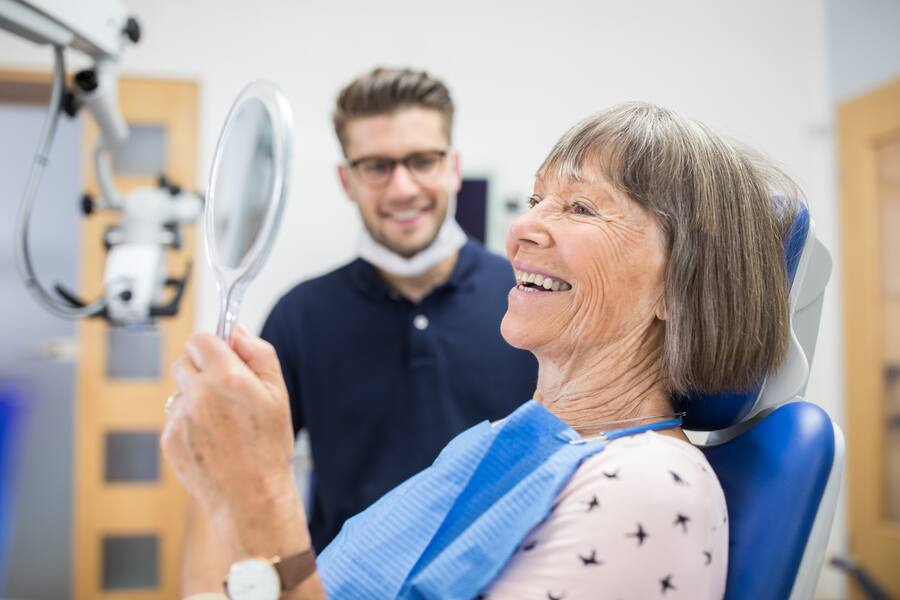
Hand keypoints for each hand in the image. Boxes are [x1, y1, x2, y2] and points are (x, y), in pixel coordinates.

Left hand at [161, 325, 308, 558]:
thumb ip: (259, 354)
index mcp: (228, 378)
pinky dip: (189, 424)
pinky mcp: (169, 440)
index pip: (200, 339)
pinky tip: (212, 441)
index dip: (212, 346)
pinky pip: (175, 418)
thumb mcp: (279, 394)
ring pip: (179, 391)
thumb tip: (237, 332)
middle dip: (202, 370)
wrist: (251, 499)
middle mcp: (199, 394)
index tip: (223, 357)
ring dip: (195, 397)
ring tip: (222, 423)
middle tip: (226, 392)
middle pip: (184, 361)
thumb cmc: (269, 448)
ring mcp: (180, 418)